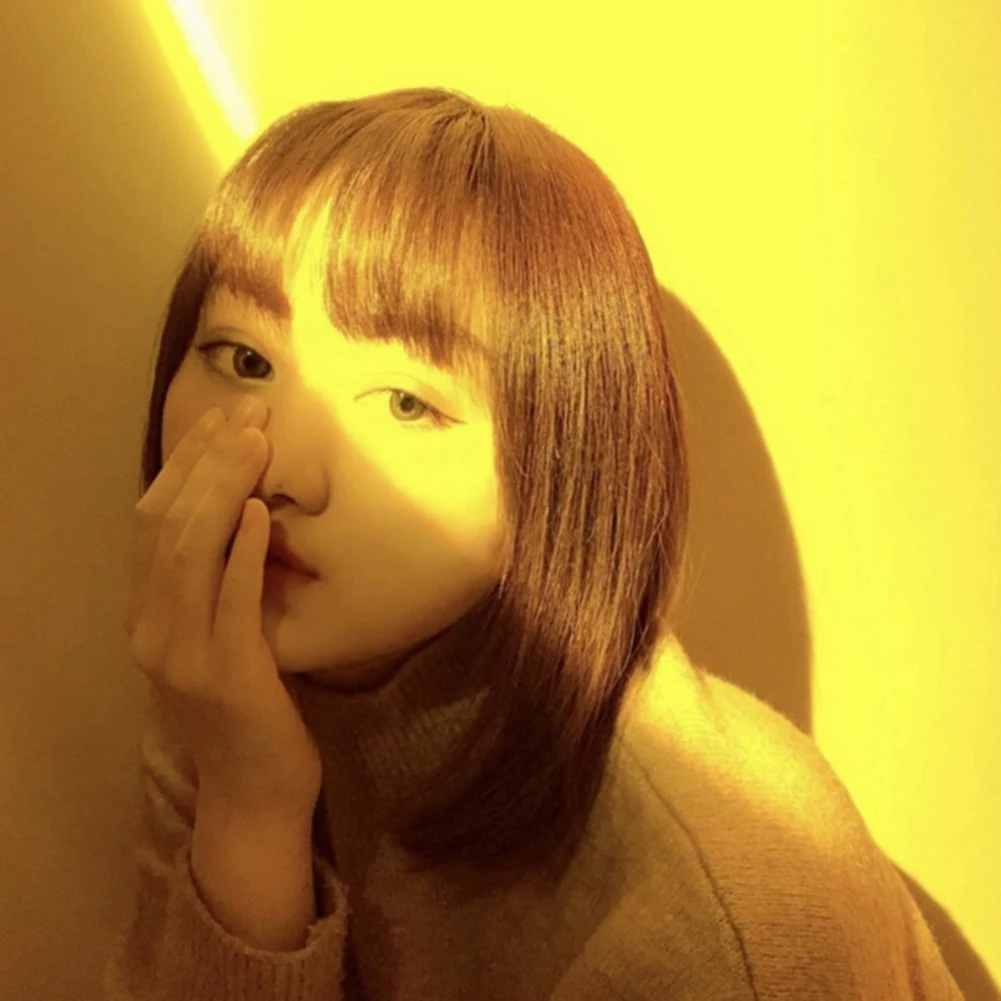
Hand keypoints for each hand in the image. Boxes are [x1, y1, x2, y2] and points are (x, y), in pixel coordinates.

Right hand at [123, 394, 322, 818]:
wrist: (253, 795)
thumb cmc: (247, 711)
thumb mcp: (221, 638)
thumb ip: (218, 585)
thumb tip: (248, 512)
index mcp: (147, 616)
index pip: (154, 521)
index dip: (186, 465)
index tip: (224, 417)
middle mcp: (150, 630)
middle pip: (168, 525)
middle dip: (207, 461)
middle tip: (248, 410)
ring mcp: (182, 656)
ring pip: (191, 554)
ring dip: (224, 491)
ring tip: (255, 442)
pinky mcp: (225, 676)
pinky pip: (230, 603)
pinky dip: (243, 553)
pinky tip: (263, 514)